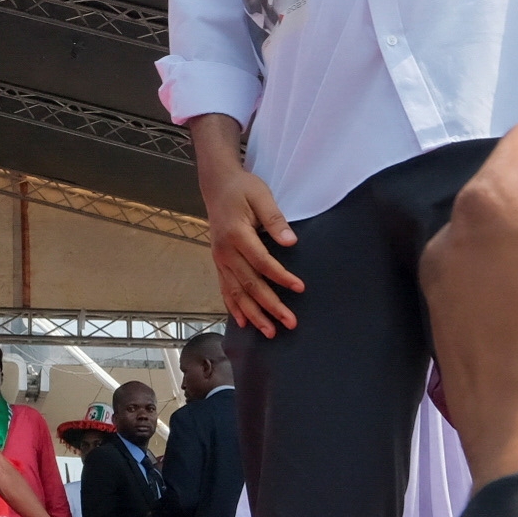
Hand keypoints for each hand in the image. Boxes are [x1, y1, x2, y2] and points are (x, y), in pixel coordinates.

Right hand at [194, 124, 303, 337]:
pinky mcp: (219, 262)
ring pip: (237, 292)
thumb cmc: (242, 188)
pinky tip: (244, 322)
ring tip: (270, 331)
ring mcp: (219, 259)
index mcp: (236, 234)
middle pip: (249, 283)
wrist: (217, 185)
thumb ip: (275, 219)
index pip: (262, 261)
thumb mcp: (260, 195)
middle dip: (270, 305)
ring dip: (254, 313)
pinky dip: (234, 307)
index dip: (281, 276)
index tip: (300, 288)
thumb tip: (290, 241)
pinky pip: (225, 289)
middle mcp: (225, 251)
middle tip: (289, 322)